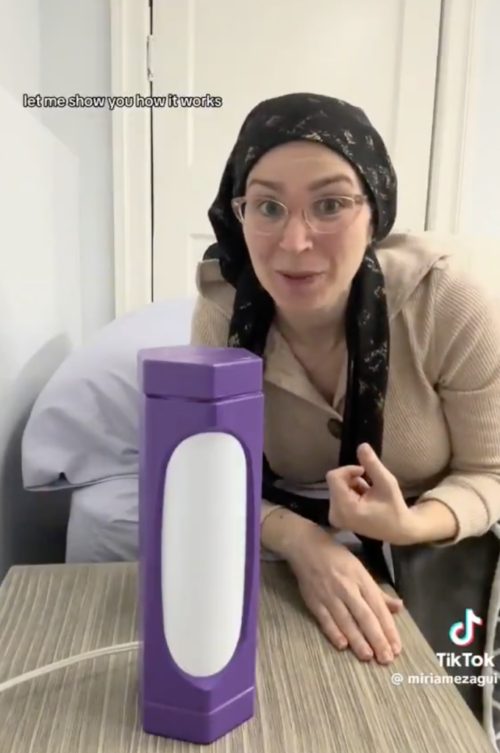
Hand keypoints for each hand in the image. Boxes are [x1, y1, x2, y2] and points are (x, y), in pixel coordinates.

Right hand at [287, 526, 402, 663]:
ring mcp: (329, 595)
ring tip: (368, 657)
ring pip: (346, 621)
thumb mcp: (361, 570)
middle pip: (365, 616)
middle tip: (386, 658)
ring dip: (358, 640)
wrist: (306, 547)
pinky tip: (342, 645)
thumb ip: (378, 592)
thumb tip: (399, 607)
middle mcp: (347, 588)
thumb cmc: (337, 558)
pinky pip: (325, 619)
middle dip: (377, 638)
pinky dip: (334, 632)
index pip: (378, 608)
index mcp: (361, 580)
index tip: (397, 647)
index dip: (388, 628)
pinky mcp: (314, 601)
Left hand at [327, 443, 413, 544]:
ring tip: (369, 495)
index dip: (349, 469)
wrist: (398, 530)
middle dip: (352, 479)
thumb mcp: (386, 482)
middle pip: (335, 481)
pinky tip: (364, 500)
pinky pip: (338, 494)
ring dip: (353, 485)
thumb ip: (372, 464)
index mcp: (345, 508)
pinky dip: (351, 492)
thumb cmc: (394, 507)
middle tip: (369, 486)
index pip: (334, 477)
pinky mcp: (336, 518)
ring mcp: (335, 517)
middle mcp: (335, 514)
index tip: (364, 472)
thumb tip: (361, 445)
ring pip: (337, 486)